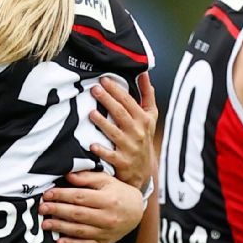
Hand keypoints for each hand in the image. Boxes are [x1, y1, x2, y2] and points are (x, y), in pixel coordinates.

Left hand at [40, 171, 144, 242]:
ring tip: (46, 224)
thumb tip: (67, 176)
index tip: (48, 194)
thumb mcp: (106, 180)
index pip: (80, 197)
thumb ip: (87, 177)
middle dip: (57, 211)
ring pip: (80, 230)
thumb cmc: (118, 192)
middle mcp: (108, 216)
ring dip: (61, 227)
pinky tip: (60, 241)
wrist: (136, 211)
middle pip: (77, 214)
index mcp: (108, 199)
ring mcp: (106, 231)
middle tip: (42, 208)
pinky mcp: (105, 242)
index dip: (62, 195)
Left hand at [89, 73, 157, 187]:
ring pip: (115, 133)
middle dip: (108, 100)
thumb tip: (144, 73)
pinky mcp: (121, 162)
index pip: (129, 102)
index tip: (104, 79)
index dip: (117, 90)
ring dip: (103, 122)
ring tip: (91, 112)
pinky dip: (102, 150)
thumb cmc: (144, 137)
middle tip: (94, 89)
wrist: (144, 170)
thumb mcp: (150, 116)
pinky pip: (110, 155)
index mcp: (143, 119)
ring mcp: (129, 147)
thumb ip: (147, 94)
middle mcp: (137, 132)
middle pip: (121, 114)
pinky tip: (92, 144)